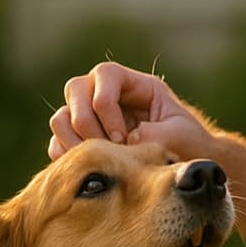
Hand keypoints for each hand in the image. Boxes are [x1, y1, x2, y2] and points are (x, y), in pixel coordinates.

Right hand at [47, 61, 212, 159]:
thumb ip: (154, 134)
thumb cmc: (188, 144)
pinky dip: (66, 158)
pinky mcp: (81, 142)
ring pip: (61, 117)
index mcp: (134, 85)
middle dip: (86, 122)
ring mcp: (90, 117)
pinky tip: (90, 172)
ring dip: (73, 141)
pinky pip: (58, 144)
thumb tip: (125, 140)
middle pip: (75, 89)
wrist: (186, 165)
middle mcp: (107, 95)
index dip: (106, 103)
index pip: (106, 74)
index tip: (122, 138)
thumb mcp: (179, 135)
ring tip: (99, 163)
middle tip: (107, 150)